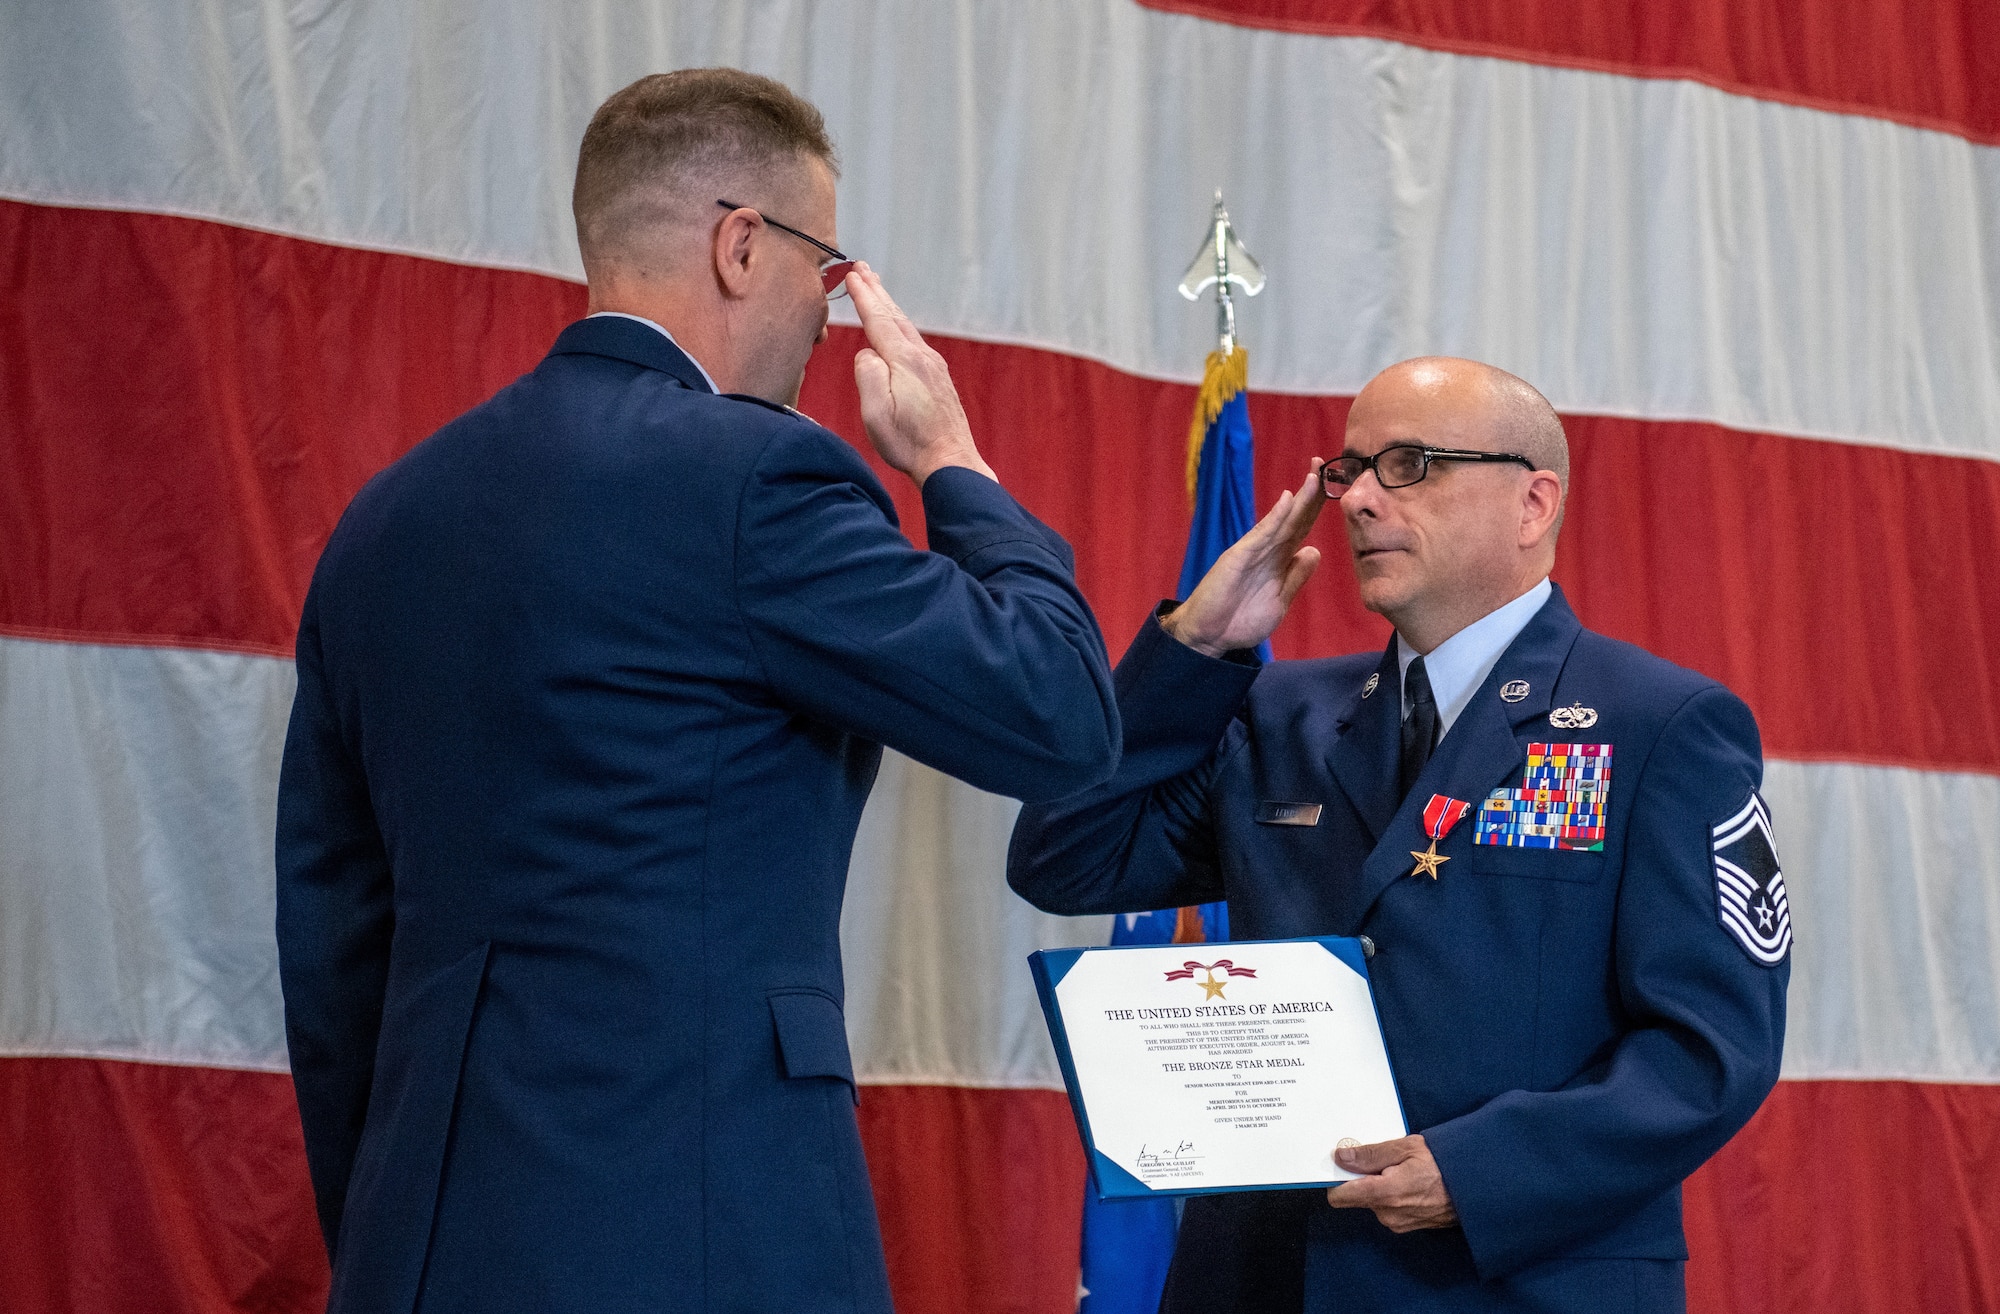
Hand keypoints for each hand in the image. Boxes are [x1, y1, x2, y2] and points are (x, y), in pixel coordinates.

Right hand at [847, 264, 994, 485]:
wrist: (950, 461)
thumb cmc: (909, 443)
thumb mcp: (876, 413)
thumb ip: (868, 374)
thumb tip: (868, 353)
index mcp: (905, 361)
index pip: (878, 320)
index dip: (863, 297)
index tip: (851, 275)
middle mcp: (923, 356)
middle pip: (894, 315)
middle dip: (876, 290)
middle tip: (862, 267)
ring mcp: (934, 366)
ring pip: (906, 326)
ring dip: (888, 304)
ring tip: (877, 287)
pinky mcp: (939, 378)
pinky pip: (914, 339)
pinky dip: (900, 324)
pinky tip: (897, 326)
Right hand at [1160, 463, 1324, 656]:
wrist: (1209, 636)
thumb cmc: (1240, 620)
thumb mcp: (1280, 600)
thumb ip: (1296, 576)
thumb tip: (1314, 551)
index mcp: (1279, 560)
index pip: (1302, 527)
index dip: (1316, 507)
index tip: (1333, 485)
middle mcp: (1268, 550)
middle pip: (1294, 517)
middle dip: (1311, 493)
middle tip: (1324, 463)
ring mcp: (1253, 551)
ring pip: (1282, 521)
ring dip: (1299, 499)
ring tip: (1314, 475)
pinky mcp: (1239, 557)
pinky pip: (1261, 535)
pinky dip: (1275, 517)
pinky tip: (1287, 500)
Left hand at [1324, 1134, 1457, 1231]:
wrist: (1478, 1189)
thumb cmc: (1445, 1165)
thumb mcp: (1407, 1148)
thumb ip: (1371, 1154)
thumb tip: (1341, 1157)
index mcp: (1385, 1194)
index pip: (1340, 1196)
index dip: (1336, 1179)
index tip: (1341, 1164)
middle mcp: (1388, 1214)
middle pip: (1356, 1196)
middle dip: (1363, 1178)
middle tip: (1384, 1160)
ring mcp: (1398, 1223)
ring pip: (1373, 1201)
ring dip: (1380, 1186)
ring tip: (1402, 1170)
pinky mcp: (1407, 1226)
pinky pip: (1388, 1208)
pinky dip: (1392, 1195)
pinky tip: (1410, 1182)